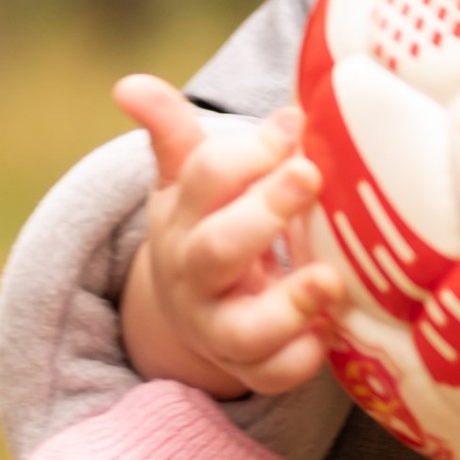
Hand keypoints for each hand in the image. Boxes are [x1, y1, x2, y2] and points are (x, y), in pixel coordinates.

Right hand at [113, 74, 347, 397]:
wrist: (188, 312)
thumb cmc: (205, 226)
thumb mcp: (184, 181)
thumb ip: (170, 132)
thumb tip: (128, 84)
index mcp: (183, 218)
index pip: (204, 180)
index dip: (248, 153)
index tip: (293, 124)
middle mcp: (196, 275)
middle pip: (218, 249)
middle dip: (263, 213)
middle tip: (310, 174)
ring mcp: (221, 327)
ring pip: (244, 329)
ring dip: (289, 305)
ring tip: (331, 279)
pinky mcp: (253, 367)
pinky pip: (271, 376)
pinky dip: (299, 361)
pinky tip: (332, 333)